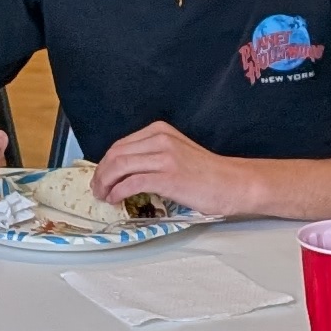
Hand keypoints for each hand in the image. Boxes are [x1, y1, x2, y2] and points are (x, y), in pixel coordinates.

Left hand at [91, 123, 250, 220]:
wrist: (233, 183)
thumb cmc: (208, 173)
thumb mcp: (177, 152)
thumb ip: (153, 155)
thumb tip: (125, 172)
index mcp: (160, 131)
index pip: (121, 144)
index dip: (105, 162)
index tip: (101, 176)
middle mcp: (160, 140)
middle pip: (116, 154)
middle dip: (101, 173)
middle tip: (97, 188)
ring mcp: (164, 158)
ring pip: (119, 167)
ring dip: (105, 183)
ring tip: (103, 195)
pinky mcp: (167, 177)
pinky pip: (131, 183)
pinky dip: (118, 192)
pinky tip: (116, 199)